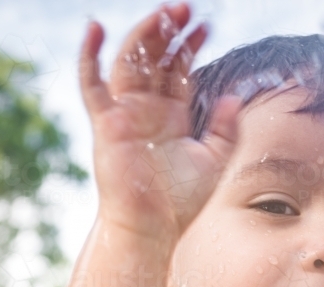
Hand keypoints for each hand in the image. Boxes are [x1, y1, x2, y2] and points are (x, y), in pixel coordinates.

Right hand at [80, 4, 239, 243]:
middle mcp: (145, 110)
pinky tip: (95, 28)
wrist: (152, 227)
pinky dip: (89, 55)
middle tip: (184, 7)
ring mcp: (124, 113)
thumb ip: (225, 129)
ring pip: (130, 62)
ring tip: (164, 12)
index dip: (189, 45)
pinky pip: (91, 84)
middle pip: (154, 58)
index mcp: (170, 115)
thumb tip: (235, 98)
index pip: (177, 69)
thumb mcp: (213, 161)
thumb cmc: (179, 201)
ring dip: (144, 34)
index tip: (205, 26)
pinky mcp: (105, 122)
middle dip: (168, 30)